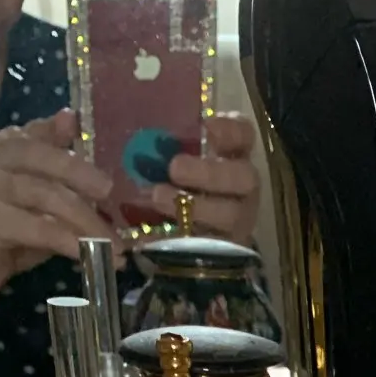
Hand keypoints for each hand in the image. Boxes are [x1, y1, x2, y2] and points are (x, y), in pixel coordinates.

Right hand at [0, 109, 112, 327]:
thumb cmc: (2, 230)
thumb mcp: (32, 198)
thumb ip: (53, 170)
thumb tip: (80, 136)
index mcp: (0, 148)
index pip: (36, 135)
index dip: (62, 138)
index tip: (81, 131)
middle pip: (45, 160)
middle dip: (83, 176)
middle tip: (110, 193)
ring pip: (48, 196)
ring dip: (87, 221)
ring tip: (115, 243)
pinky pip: (42, 229)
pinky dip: (71, 242)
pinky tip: (90, 254)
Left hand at [156, 114, 260, 244]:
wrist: (168, 231)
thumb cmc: (164, 178)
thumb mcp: (165, 155)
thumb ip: (162, 144)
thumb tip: (131, 127)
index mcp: (229, 155)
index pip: (243, 135)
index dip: (231, 131)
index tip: (208, 127)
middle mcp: (241, 187)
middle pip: (244, 177)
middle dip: (210, 172)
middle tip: (175, 168)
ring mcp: (236, 220)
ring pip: (232, 214)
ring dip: (197, 206)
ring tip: (159, 197)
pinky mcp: (225, 249)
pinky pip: (212, 245)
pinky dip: (185, 235)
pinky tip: (158, 229)